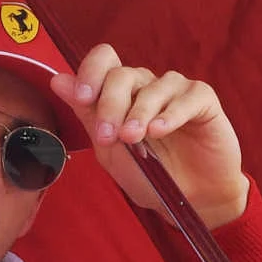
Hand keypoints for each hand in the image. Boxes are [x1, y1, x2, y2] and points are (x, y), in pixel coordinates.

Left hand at [51, 44, 248, 228]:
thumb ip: (88, 115)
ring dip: (139, 113)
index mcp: (122, 93)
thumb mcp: (110, 150)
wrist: (189, 201)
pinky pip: (187, 96)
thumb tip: (58, 80)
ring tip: (134, 139)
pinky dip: (171, 113)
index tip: (82, 98)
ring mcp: (175, 91)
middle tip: (110, 136)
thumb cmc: (149, 176)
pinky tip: (160, 130)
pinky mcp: (203, 100)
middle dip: (110, 104)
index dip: (91, 72)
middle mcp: (147, 86)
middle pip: (122, 75)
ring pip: (153, 86)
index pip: (104, 60)